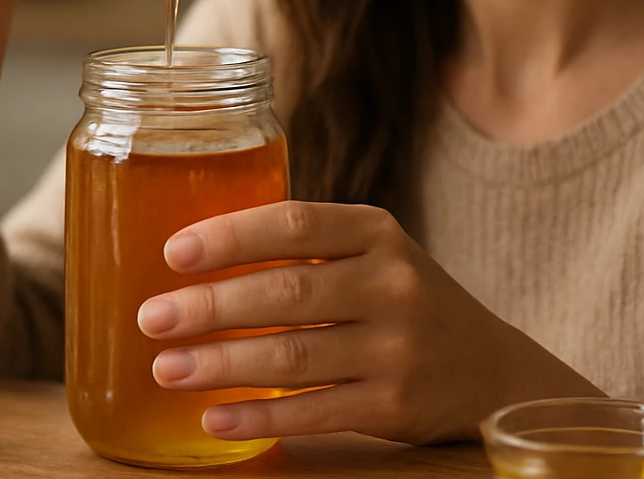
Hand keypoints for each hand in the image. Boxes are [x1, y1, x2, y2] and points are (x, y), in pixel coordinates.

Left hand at [136, 201, 602, 444]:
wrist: (491, 370)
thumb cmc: (401, 301)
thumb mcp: (370, 254)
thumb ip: (303, 248)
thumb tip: (190, 256)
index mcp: (376, 232)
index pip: (295, 223)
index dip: (231, 236)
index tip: (174, 252)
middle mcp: (392, 284)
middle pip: (287, 294)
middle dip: (211, 307)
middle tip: (153, 318)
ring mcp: (398, 348)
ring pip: (294, 357)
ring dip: (222, 365)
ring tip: (166, 369)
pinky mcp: (397, 405)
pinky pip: (316, 413)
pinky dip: (260, 418)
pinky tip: (215, 419)